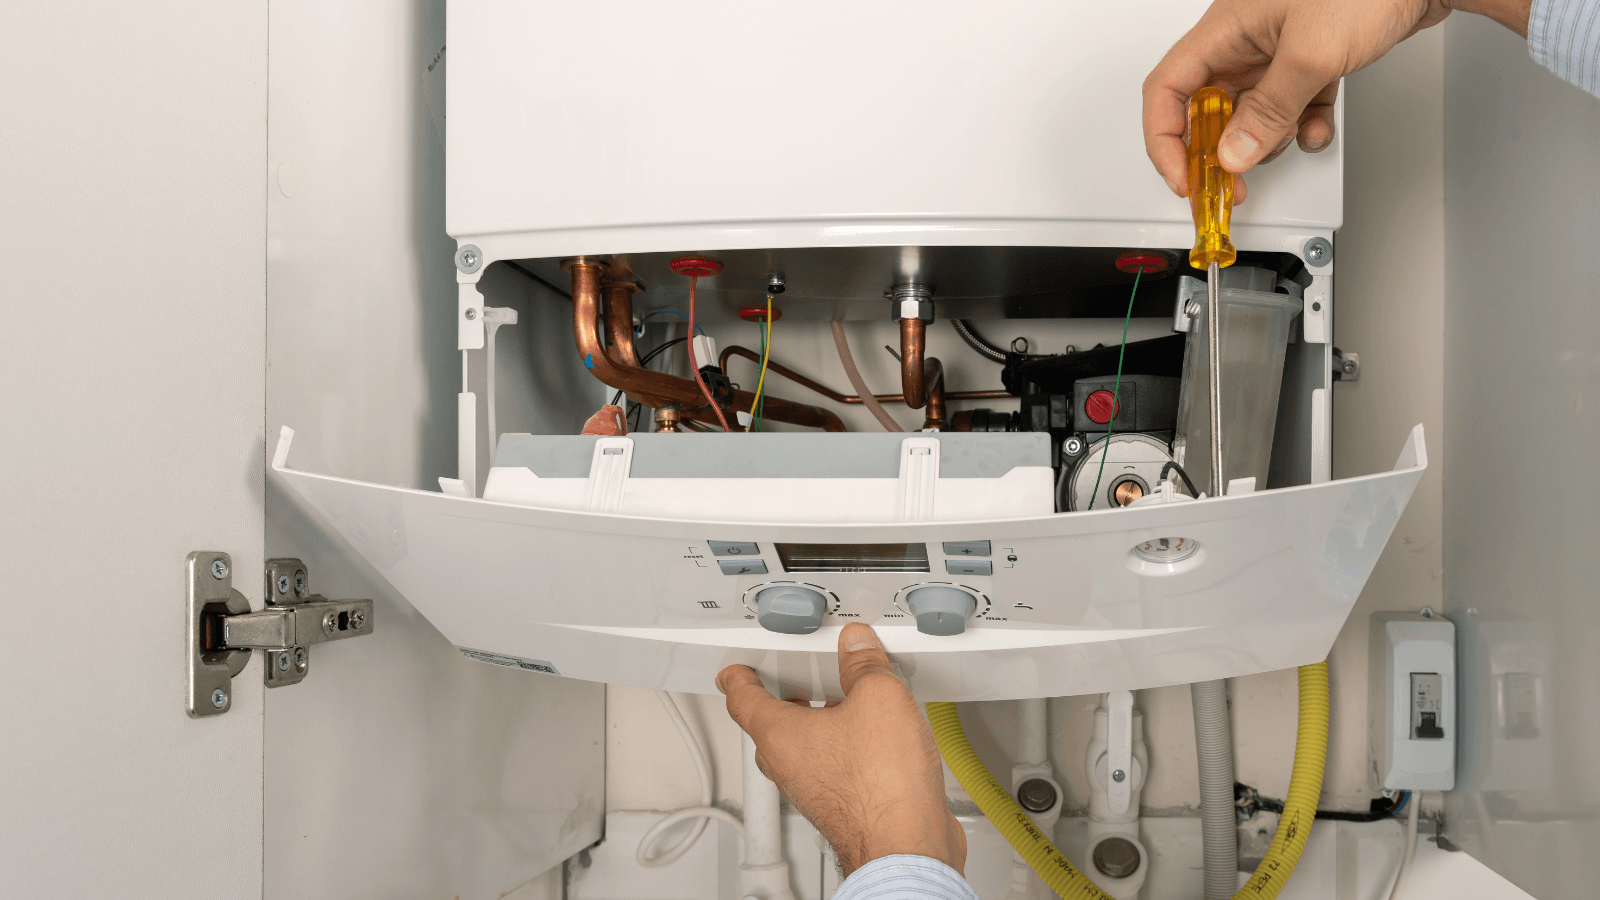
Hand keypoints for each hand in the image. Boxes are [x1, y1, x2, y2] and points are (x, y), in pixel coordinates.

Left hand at [716, 623, 965, 876]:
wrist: (906, 845)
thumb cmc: (881, 787)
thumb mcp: (878, 697)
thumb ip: (864, 665)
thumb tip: (858, 647)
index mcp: (780, 735)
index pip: (742, 699)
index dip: (738, 678)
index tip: (735, 670)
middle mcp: (789, 766)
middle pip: (771, 727)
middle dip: (780, 700)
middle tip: (789, 680)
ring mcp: (814, 790)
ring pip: (803, 750)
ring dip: (816, 725)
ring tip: (840, 703)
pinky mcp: (841, 807)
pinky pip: (831, 768)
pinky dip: (841, 749)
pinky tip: (872, 739)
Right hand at [1143, 0, 1480, 195]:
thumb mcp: (1311, 54)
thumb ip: (1268, 111)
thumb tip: (1233, 153)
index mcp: (1226, 29)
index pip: (1168, 90)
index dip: (1166, 140)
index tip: (1185, 178)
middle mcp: (1245, 39)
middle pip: (1207, 107)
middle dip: (1218, 151)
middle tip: (1230, 184)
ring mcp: (1277, 49)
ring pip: (1250, 113)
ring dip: (1267, 139)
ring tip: (1288, 140)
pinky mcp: (1309, 57)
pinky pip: (1290, 106)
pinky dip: (1301, 127)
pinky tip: (1317, 128)